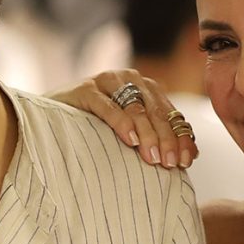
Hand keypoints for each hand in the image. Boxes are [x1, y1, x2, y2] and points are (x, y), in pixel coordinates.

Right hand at [47, 69, 198, 168]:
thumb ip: (157, 137)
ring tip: (152, 158)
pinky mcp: (85, 89)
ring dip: (147, 134)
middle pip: (156, 112)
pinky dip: (121, 123)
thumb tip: (193, 155)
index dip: (180, 138)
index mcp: (146, 88)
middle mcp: (130, 79)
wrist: (50, 117)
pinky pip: (107, 105)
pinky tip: (130, 140)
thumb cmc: (94, 127)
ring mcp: (106, 81)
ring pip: (136, 108)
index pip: (170, 114)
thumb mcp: (129, 131)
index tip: (185, 163)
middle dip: (166, 139)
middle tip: (170, 164)